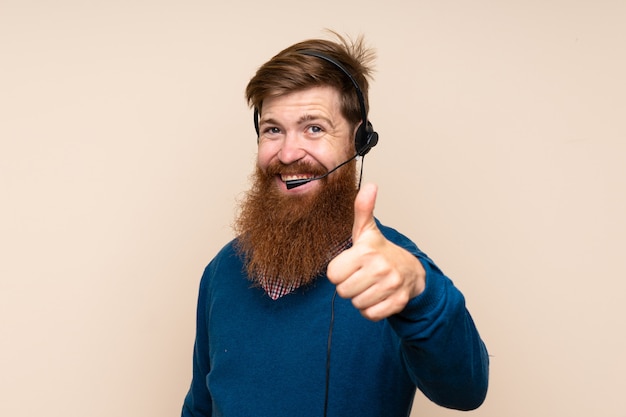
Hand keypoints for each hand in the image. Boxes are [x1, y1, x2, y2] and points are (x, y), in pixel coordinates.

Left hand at [327, 183, 425, 321]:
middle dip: (349, 286)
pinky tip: (378, 297)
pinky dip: (371, 310)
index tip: (351, 265)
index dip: (339, 272)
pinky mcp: (397, 303)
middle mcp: (380, 268)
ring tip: (370, 285)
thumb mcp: (368, 231)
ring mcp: (391, 286)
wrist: (412, 272)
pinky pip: (370, 315)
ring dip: (360, 298)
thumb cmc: (381, 252)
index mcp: (367, 251)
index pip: (333, 274)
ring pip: (357, 304)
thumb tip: (369, 185)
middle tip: (361, 276)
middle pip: (343, 292)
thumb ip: (362, 209)